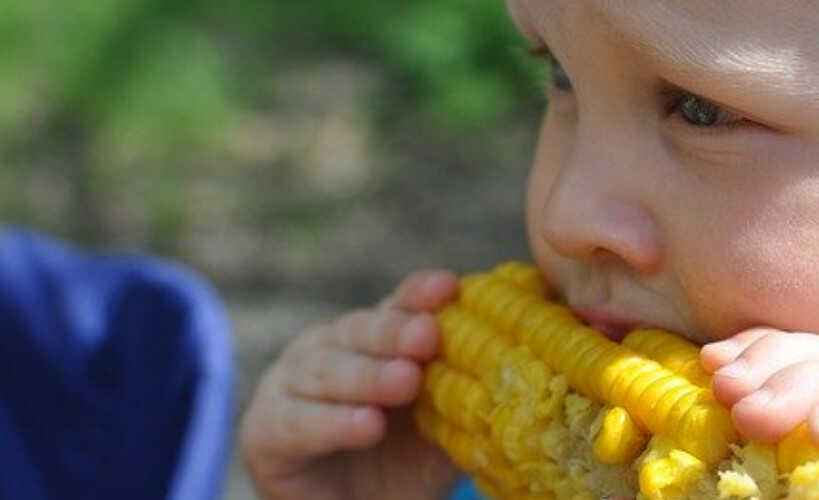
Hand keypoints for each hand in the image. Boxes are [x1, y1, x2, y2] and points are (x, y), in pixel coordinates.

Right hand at [239, 270, 459, 499]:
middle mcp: (329, 348)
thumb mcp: (444, 426)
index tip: (449, 287)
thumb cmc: (403, 463)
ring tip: (406, 382)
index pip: (398, 305)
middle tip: (428, 336)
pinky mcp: (264, 428)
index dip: (420, 295)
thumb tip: (521, 367)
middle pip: (360, 331)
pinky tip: (366, 425)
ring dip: (367, 376)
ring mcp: (290, 383)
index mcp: (374, 337)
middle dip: (395, 332)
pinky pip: (297, 422)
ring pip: (326, 371)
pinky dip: (331, 423)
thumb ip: (468, 393)